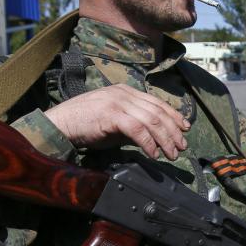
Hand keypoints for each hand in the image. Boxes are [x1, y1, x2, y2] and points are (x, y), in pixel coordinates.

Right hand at [45, 84, 189, 159]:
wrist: (60, 124)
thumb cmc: (85, 124)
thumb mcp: (114, 121)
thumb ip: (133, 124)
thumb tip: (155, 137)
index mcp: (126, 91)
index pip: (157, 102)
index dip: (174, 116)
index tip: (185, 129)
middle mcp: (124, 93)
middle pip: (158, 111)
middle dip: (173, 130)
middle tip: (181, 147)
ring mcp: (118, 102)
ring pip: (151, 120)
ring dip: (164, 139)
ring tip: (171, 154)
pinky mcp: (111, 115)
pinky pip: (138, 129)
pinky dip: (149, 143)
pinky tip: (153, 154)